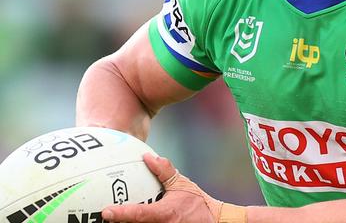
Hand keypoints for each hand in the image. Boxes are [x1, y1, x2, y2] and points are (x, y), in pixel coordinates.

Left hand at [102, 153, 220, 222]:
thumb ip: (164, 171)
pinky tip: (126, 220)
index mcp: (165, 213)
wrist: (213, 221)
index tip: (107, 211)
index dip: (121, 213)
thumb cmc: (196, 203)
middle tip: (104, 216)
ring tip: (113, 219)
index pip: (139, 214)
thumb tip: (148, 157)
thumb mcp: (181, 184)